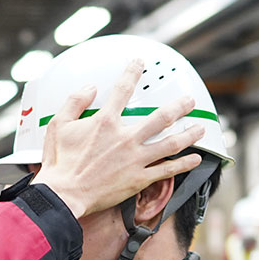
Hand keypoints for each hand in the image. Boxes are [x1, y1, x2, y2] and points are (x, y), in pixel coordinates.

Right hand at [32, 60, 205, 218]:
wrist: (63, 195)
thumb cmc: (59, 163)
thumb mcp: (58, 125)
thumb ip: (74, 102)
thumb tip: (90, 88)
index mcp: (105, 122)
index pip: (123, 90)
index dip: (132, 72)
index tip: (140, 63)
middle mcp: (125, 138)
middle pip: (161, 118)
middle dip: (179, 107)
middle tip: (189, 101)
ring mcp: (135, 159)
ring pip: (170, 143)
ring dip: (189, 134)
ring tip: (200, 128)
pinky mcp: (138, 179)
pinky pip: (167, 171)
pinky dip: (184, 164)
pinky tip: (196, 159)